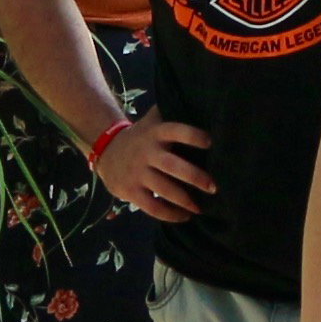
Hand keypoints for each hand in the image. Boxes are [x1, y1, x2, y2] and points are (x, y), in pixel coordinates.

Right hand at [95, 114, 216, 222]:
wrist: (106, 150)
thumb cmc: (142, 136)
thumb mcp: (153, 121)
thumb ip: (172, 113)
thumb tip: (204, 104)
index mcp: (156, 133)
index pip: (176, 131)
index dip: (192, 135)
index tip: (210, 142)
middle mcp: (147, 152)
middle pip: (173, 166)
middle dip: (195, 177)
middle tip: (214, 187)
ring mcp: (137, 173)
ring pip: (164, 190)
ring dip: (185, 201)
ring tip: (200, 208)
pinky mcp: (130, 191)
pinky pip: (153, 207)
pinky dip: (170, 215)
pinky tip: (184, 216)